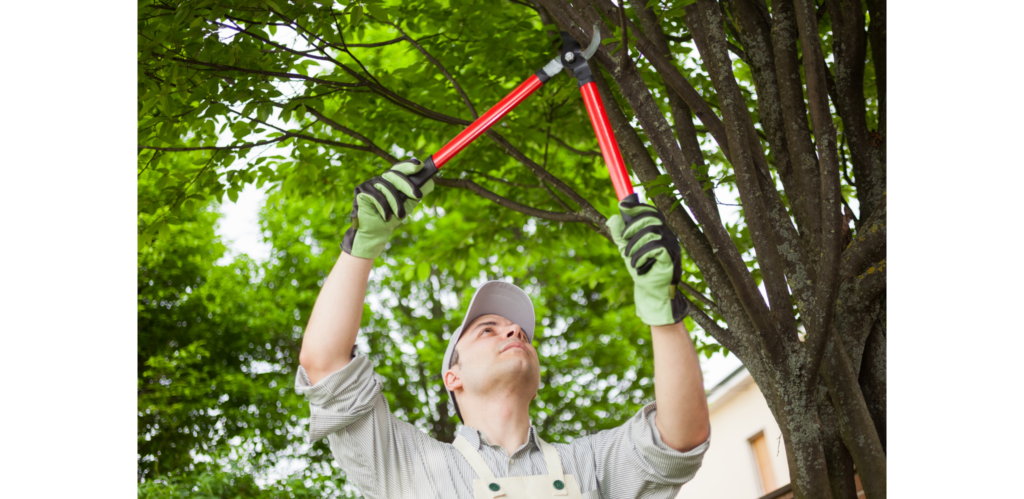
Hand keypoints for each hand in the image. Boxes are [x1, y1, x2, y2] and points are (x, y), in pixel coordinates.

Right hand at [341, 160, 434, 259]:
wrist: (375, 233)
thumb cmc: (391, 218)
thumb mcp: (407, 205)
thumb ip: (416, 193)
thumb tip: (430, 182)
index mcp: (390, 181)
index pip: (399, 169)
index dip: (409, 165)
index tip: (420, 165)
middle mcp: (379, 179)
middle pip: (394, 175)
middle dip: (407, 185)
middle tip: (418, 196)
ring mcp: (369, 184)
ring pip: (386, 187)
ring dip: (395, 203)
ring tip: (400, 216)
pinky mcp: (360, 191)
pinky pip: (375, 196)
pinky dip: (383, 208)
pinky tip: (386, 217)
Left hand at [606, 195, 688, 325]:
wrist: (650, 292)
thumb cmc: (641, 270)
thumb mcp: (626, 250)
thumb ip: (620, 235)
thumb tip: (613, 217)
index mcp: (658, 231)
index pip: (651, 212)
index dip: (638, 207)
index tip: (622, 206)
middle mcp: (668, 235)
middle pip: (651, 218)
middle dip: (633, 227)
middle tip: (623, 239)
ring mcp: (672, 245)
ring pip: (651, 232)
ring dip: (635, 245)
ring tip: (629, 258)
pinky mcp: (672, 257)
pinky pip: (655, 247)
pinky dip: (642, 255)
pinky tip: (638, 265)